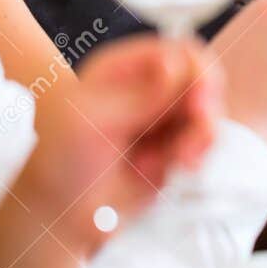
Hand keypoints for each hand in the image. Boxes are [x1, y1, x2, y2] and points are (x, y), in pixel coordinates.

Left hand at [27, 36, 221, 250]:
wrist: (59, 213)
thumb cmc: (59, 161)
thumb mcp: (91, 120)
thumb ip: (140, 94)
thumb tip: (177, 65)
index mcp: (125, 70)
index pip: (180, 54)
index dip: (198, 73)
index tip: (200, 102)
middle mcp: (148, 91)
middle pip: (202, 85)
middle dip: (204, 112)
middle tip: (198, 136)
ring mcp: (162, 122)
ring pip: (207, 117)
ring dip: (200, 139)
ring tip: (180, 161)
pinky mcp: (172, 152)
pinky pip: (201, 147)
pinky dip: (193, 158)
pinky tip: (174, 170)